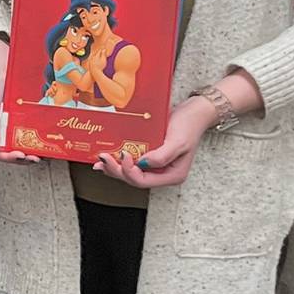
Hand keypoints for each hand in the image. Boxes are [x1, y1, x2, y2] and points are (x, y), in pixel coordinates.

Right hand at [0, 36, 38, 164]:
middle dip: (24, 159)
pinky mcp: (23, 128)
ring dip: (32, 155)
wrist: (5, 76)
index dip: (8, 157)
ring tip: (43, 154)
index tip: (19, 155)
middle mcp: (1, 136)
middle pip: (11, 155)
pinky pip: (30, 140)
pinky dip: (38, 145)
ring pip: (22, 150)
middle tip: (35, 158)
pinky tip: (46, 145)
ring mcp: (13, 133)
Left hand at [93, 95, 215, 187]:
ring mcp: (155, 166)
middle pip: (133, 179)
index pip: (143, 181)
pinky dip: (118, 161)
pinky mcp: (149, 157)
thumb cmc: (188, 126)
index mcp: (172, 175)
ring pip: (130, 173)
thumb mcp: (178, 141)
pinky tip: (108, 157)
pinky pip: (132, 163)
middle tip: (103, 157)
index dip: (129, 171)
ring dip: (114, 168)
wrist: (193, 113)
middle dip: (116, 170)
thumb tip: (142, 163)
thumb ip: (162, 156)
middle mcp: (162, 173)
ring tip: (100, 160)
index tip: (123, 154)